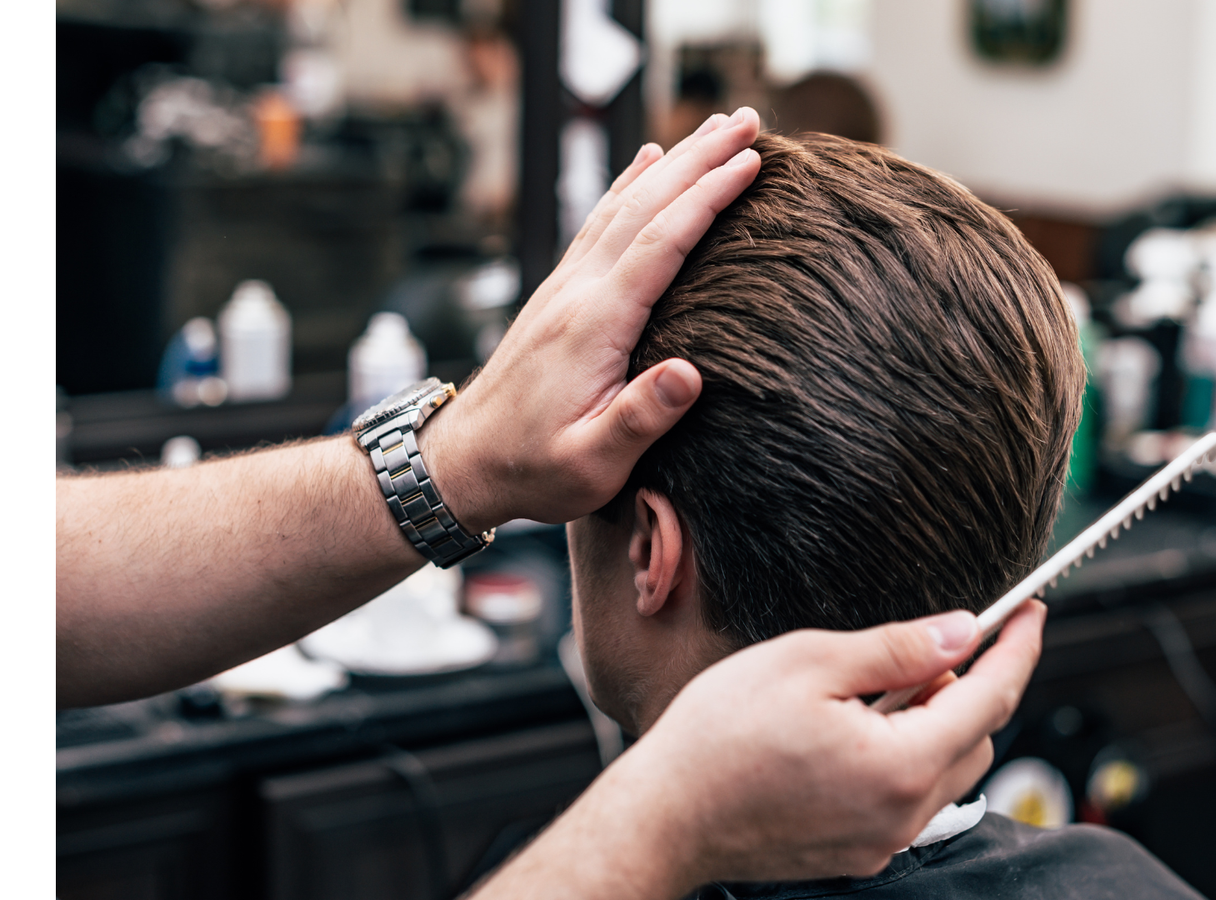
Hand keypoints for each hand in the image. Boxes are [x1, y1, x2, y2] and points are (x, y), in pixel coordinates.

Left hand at [431, 108, 763, 530]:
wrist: (464, 462)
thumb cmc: (534, 469)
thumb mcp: (592, 464)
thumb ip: (639, 419)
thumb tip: (689, 375)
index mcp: (594, 325)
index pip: (660, 243)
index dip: (708, 198)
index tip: (751, 163)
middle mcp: (577, 291)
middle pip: (645, 206)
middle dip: (700, 158)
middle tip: (751, 120)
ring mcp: (564, 286)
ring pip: (622, 204)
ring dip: (672, 161)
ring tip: (717, 128)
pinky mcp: (559, 293)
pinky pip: (600, 221)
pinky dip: (629, 183)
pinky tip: (647, 161)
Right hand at [469, 600, 1046, 897]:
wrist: (663, 818)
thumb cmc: (718, 739)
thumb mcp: (808, 663)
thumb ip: (897, 648)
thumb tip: (962, 632)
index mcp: (900, 765)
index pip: (992, 696)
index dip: (1018, 646)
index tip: (1031, 611)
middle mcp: (902, 813)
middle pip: (978, 737)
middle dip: (972, 683)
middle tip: (935, 642)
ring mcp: (882, 840)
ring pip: (946, 769)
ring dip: (938, 720)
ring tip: (884, 683)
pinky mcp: (858, 851)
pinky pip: (909, 796)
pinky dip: (907, 752)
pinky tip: (860, 725)